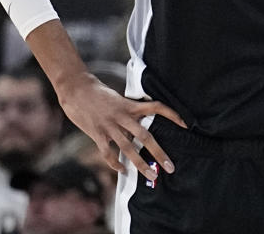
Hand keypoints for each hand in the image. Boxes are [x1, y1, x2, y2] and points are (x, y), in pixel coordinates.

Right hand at [57, 72, 185, 180]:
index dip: (172, 115)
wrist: (77, 89)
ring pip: (128, 148)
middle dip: (159, 153)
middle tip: (170, 167)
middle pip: (145, 136)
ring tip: (152, 175)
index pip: (157, 107)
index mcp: (131, 105)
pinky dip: (115, 163)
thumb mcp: (119, 100)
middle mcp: (123, 116)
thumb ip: (129, 114)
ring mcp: (110, 126)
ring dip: (141, 164)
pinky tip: (122, 170)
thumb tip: (139, 128)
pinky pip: (108, 152)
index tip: (185, 125)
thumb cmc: (99, 94)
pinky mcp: (97, 133)